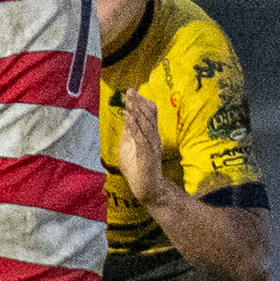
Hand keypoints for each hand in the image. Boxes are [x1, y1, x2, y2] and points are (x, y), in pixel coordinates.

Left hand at [116, 90, 168, 206]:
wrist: (147, 190)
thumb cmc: (137, 169)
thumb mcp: (129, 146)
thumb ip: (129, 132)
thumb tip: (125, 116)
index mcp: (150, 135)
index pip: (148, 114)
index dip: (141, 102)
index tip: (131, 90)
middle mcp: (153, 138)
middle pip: (148, 116)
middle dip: (138, 103)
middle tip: (130, 91)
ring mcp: (152, 147)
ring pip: (145, 125)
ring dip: (137, 112)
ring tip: (129, 101)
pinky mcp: (147, 156)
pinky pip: (141, 139)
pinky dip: (134, 128)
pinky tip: (129, 119)